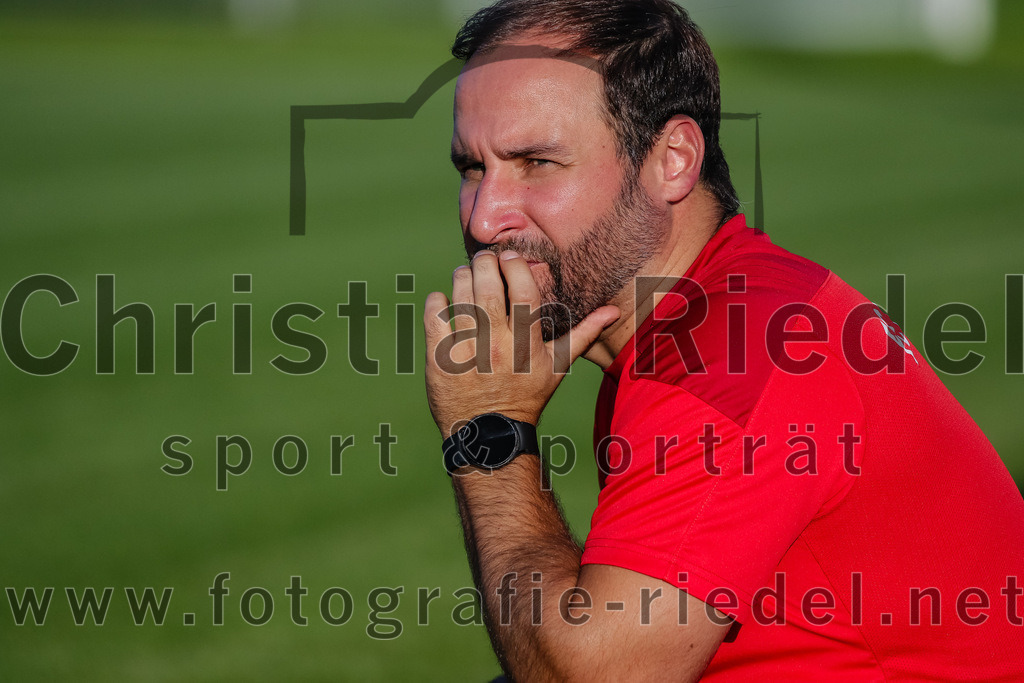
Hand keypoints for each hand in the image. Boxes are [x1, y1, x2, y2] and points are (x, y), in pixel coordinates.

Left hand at [424, 250, 618, 437]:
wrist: (489, 432)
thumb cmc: (527, 394)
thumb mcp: (558, 366)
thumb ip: (583, 333)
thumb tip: (613, 310)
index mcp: (527, 344)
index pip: (523, 292)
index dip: (515, 266)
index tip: (509, 257)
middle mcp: (497, 346)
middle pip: (488, 289)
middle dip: (484, 264)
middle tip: (484, 259)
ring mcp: (466, 353)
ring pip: (460, 298)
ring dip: (461, 277)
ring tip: (465, 274)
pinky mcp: (440, 360)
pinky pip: (434, 318)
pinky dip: (436, 301)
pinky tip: (443, 299)